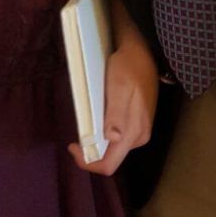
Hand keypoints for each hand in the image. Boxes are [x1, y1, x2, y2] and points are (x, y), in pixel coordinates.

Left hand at [68, 37, 158, 176]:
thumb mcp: (119, 86)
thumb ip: (116, 113)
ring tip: (87, 119)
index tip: (72, 145)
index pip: (108, 164)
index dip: (88, 162)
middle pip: (110, 157)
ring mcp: (139, 130)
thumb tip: (112, 137)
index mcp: (133, 133)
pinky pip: (118, 136)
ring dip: (97, 139)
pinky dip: (103, 130)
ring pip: (113, 147)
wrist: (143, 51)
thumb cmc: (128, 67)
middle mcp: (138, 137)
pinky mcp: (137, 122)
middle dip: (91, 150)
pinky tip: (98, 115)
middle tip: (76, 132)